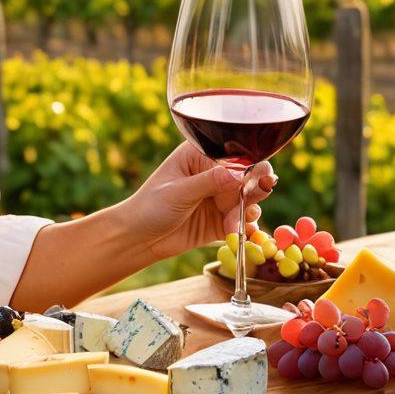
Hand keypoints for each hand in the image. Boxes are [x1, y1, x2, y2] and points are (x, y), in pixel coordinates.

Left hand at [125, 142, 277, 263]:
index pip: (234, 157)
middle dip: (253, 191)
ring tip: (232, 224)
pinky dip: (245, 228)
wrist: (139, 238)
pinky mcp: (223, 219)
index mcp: (200, 155)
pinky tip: (236, 234)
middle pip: (248, 177)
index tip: (254, 184)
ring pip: (250, 199)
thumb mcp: (178, 192)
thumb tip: (239, 174)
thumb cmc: (150, 206)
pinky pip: (244, 221)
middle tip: (250, 204)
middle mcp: (214, 173)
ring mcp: (220, 197)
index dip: (247, 170)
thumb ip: (209, 182)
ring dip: (247, 212)